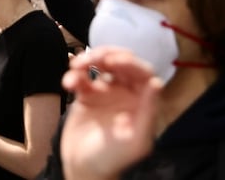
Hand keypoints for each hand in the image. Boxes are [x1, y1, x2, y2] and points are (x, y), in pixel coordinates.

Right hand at [60, 48, 161, 179]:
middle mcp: (126, 94)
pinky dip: (73, 76)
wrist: (83, 170)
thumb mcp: (135, 141)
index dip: (130, 63)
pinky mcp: (86, 96)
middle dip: (107, 55)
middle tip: (93, 58)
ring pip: (100, 64)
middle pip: (121, 62)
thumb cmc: (113, 160)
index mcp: (142, 103)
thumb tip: (157, 83)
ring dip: (88, 60)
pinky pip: (81, 77)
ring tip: (76, 66)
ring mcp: (105, 93)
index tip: (113, 62)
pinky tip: (68, 84)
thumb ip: (148, 112)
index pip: (142, 73)